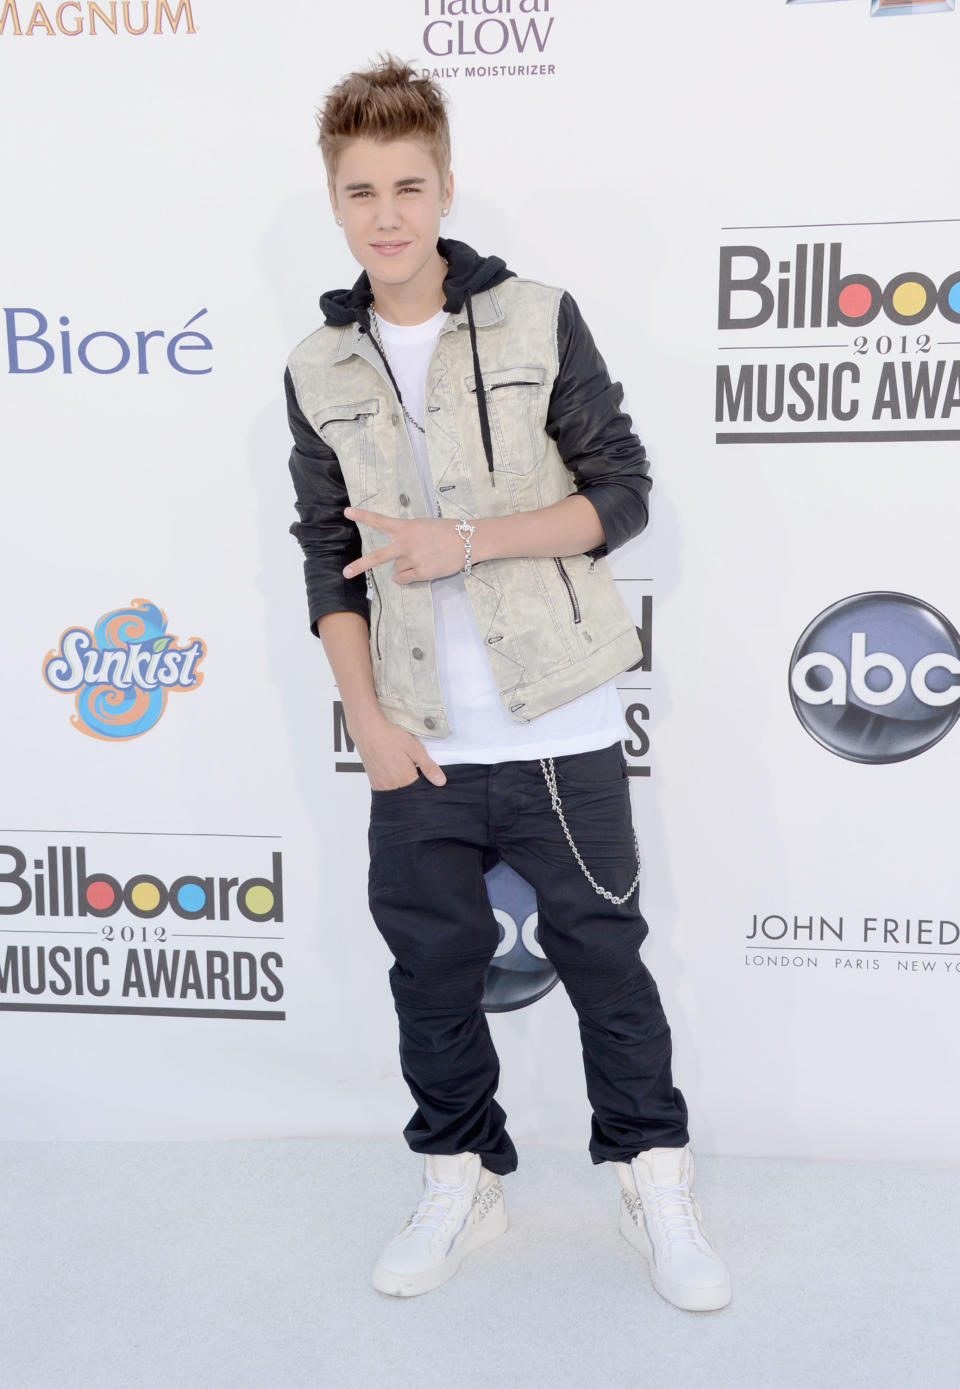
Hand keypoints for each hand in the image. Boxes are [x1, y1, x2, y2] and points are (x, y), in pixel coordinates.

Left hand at [342, 507, 467, 583]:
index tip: (347, 512)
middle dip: (360, 565)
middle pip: (378, 557)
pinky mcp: (422, 572)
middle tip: (346, 573)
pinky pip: (404, 578)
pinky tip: (416, 570)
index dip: (363, 516)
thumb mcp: (423, 525)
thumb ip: (407, 535)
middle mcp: (406, 543)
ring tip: (422, 557)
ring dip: (404, 565)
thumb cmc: (447, 530)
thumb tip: (397, 556)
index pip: (380, 520)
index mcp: (406, 527)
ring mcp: (413, 559)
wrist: (468, 540)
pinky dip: (405, 577)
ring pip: (397, 568)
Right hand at [350, 711, 446, 790]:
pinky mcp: (374, 782)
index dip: (426, 784)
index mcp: (405, 779)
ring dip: (403, 785)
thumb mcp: (415, 749)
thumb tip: (441, 782)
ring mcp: (382, 785)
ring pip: (398, 792)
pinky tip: (394, 772)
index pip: (421, 791)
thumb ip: (428, 767)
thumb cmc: (391, 737)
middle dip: (415, 785)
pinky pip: (387, 790)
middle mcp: (392, 785)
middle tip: (412, 768)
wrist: (368, 731)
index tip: (425, 775)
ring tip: (402, 768)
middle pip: (409, 793)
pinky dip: (393, 785)